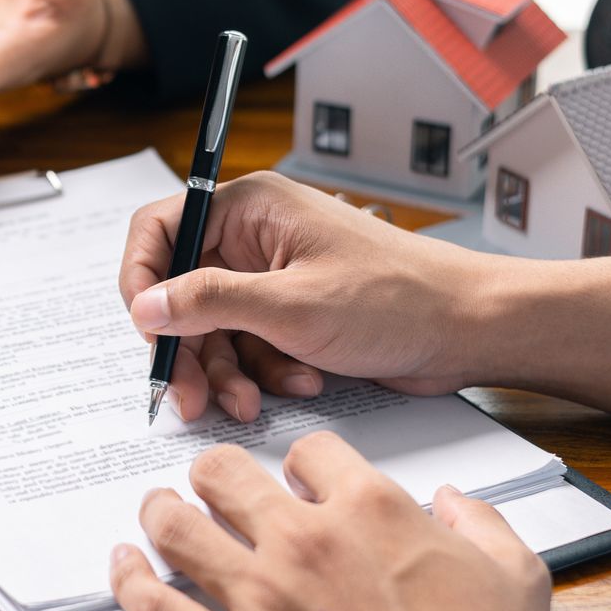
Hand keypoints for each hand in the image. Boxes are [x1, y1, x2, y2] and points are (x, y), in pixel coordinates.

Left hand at [110, 438, 610, 610]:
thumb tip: (456, 501)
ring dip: (160, 512)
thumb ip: (482, 523)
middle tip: (211, 487)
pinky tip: (123, 567)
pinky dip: (129, 581)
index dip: (300, 463)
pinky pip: (157, 608)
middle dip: (214, 474)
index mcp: (371, 508)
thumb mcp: (515, 576)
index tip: (297, 480)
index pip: (308, 450)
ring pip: (176, 525)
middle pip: (224, 472)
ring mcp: (262, 599)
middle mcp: (305, 540)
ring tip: (157, 511)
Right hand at [119, 172, 491, 421]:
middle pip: (182, 292)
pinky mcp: (293, 314)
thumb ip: (208, 303)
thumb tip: (145, 306)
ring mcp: (274, 277)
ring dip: (229, 372)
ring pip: (214, 329)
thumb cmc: (396, 299)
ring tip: (253, 402)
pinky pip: (250, 347)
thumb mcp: (291, 305)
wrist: (468, 329)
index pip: (161, 228)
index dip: (142, 279)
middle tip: (187, 398)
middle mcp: (255, 237)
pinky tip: (300, 384)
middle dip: (187, 349)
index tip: (144, 330)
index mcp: (250, 208)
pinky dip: (265, 373)